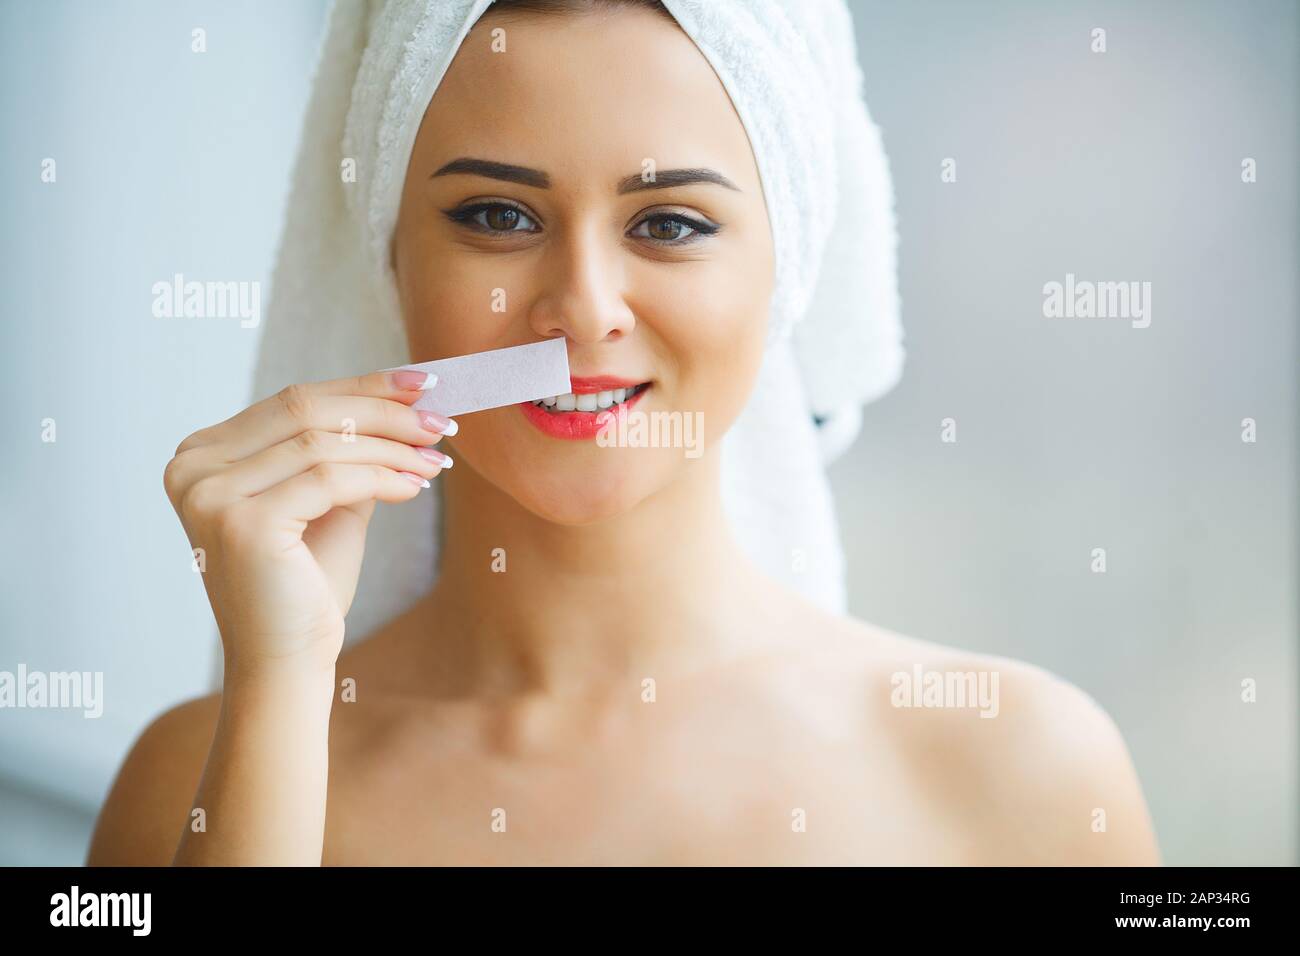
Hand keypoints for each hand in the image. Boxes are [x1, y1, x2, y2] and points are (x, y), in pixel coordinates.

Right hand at [163, 369, 455, 672]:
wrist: (285, 662)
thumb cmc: (305, 586)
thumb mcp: (328, 502)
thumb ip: (347, 451)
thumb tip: (405, 401)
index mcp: (201, 455)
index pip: (293, 400)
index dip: (363, 387)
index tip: (424, 385)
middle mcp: (192, 467)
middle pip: (306, 409)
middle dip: (384, 411)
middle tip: (441, 421)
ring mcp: (210, 494)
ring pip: (323, 442)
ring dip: (392, 447)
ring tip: (437, 459)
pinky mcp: (242, 522)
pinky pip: (331, 479)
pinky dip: (384, 478)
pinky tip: (416, 488)